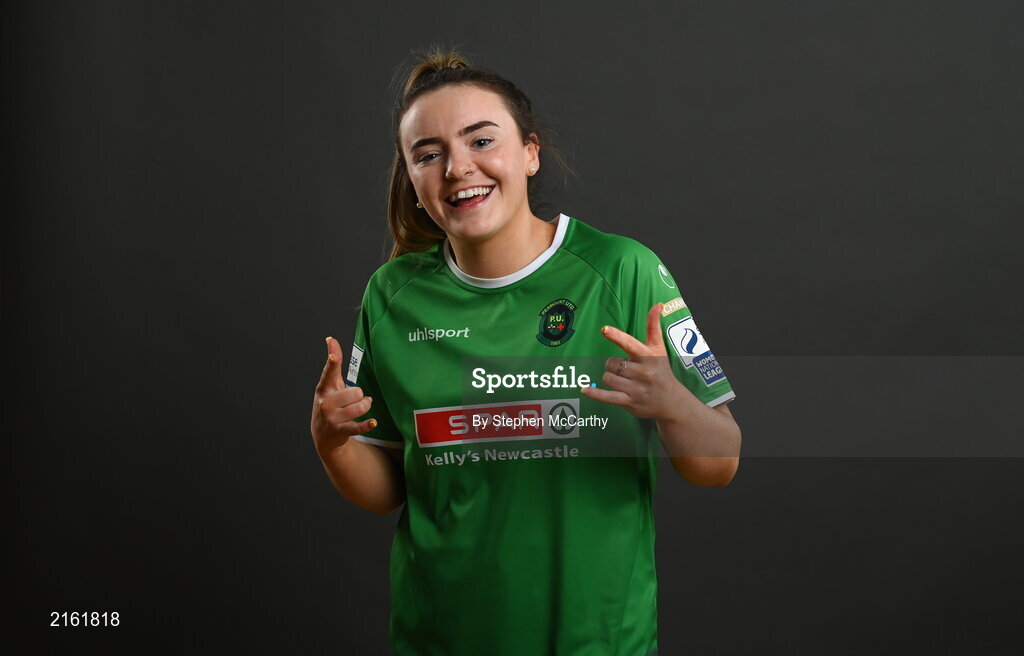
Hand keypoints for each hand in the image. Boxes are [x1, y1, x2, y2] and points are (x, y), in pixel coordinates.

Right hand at [311, 337, 375, 455]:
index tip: (334, 356)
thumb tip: (331, 339)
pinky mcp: (340, 430)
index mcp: (324, 388)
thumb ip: (333, 364)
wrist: (323, 436)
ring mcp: (332, 417)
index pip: (329, 373)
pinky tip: (373, 422)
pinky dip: (367, 424)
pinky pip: (358, 426)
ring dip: (365, 407)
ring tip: (362, 408)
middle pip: (356, 392)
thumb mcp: (329, 385)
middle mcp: (326, 402)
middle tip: (357, 399)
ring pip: (360, 406)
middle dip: (361, 396)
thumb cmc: (329, 404)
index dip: (332, 363)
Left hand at [581, 304, 689, 420]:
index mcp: (648, 357)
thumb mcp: (659, 348)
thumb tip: (658, 304)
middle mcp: (643, 373)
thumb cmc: (661, 370)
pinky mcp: (629, 402)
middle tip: (624, 368)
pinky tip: (584, 390)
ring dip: (610, 377)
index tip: (604, 329)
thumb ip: (654, 326)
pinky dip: (595, 394)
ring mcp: (636, 389)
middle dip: (613, 365)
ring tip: (621, 380)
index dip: (616, 336)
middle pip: (613, 363)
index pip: (630, 344)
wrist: (671, 401)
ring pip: (609, 378)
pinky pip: (608, 397)